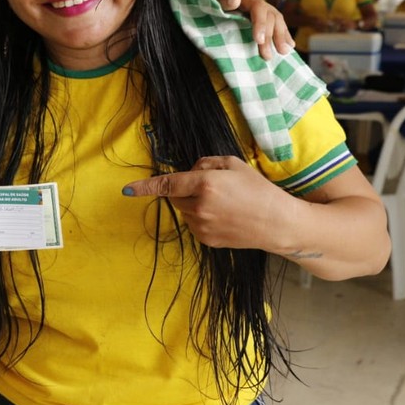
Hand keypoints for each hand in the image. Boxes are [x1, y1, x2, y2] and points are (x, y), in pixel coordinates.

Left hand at [122, 155, 282, 250]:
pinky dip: (202, 218)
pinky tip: (224, 217)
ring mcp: (202, 226)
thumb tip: (188, 172)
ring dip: (195, 205)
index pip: (167, 184)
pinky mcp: (206, 240)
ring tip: (224, 204)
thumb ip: (205, 164)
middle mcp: (200, 206)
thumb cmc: (257, 189)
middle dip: (186, 190)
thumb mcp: (233, 164)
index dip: (144, 187)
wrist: (277, 223)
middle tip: (214, 188)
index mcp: (205, 184)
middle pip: (177, 196)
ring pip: (185, 211)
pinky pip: (194, 224)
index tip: (127, 190)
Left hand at [203, 0, 293, 59]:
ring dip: (280, 35)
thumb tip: (236, 1)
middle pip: (269, 14)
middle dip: (272, 35)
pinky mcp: (255, 13)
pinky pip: (272, 22)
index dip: (260, 24)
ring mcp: (255, 4)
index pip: (257, 6)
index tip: (258, 40)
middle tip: (267, 55)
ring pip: (274, 18)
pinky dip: (281, 32)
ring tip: (284, 52)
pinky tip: (289, 45)